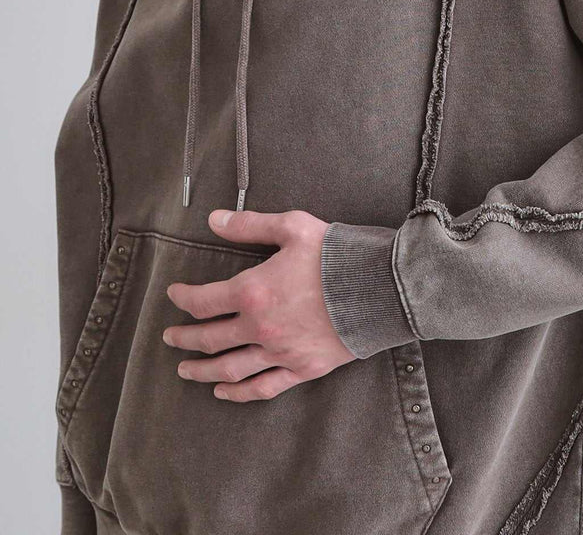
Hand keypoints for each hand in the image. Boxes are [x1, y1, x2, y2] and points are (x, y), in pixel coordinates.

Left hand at [162, 208, 355, 401]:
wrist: (381, 287)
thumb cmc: (338, 254)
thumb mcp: (293, 228)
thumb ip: (251, 225)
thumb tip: (214, 220)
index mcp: (252, 292)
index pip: (204, 301)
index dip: (183, 298)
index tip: (174, 296)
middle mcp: (259, 328)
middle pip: (210, 339)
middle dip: (185, 338)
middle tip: (170, 338)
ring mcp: (280, 352)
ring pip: (230, 369)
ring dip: (202, 371)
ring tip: (185, 370)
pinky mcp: (302, 368)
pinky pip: (263, 387)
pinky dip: (239, 393)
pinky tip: (224, 392)